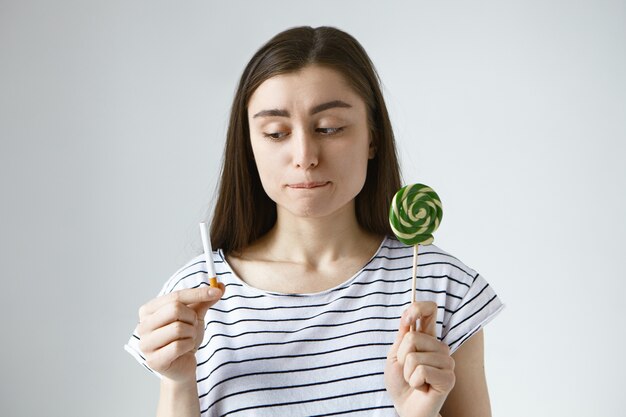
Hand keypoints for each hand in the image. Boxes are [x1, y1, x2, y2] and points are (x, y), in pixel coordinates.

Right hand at [137, 284, 224, 382]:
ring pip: (178, 328)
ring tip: (188, 338)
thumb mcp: (194, 315)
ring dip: (191, 333)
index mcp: (148, 310)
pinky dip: (189, 346)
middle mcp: (143, 326)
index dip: (198, 293)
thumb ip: (204, 300)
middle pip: (174, 309)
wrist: (183, 364)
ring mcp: (146, 344)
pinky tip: (186, 349)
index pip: (175, 296)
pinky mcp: (154, 360)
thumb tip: (221, 284)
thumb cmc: (185, 337)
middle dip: (191, 317)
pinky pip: (179, 346)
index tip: (217, 292)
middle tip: (193, 325)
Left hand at [384, 302, 454, 416]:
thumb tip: (409, 314)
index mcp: (427, 337)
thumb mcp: (395, 355)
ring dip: (407, 372)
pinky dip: (414, 381)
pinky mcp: (449, 377)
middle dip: (401, 357)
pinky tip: (421, 387)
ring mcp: (446, 361)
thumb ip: (403, 336)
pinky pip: (422, 371)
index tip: (407, 318)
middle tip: (407, 370)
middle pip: (412, 337)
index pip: (430, 310)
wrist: (405, 407)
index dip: (418, 308)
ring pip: (415, 356)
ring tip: (414, 380)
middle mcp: (439, 347)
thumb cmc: (400, 382)